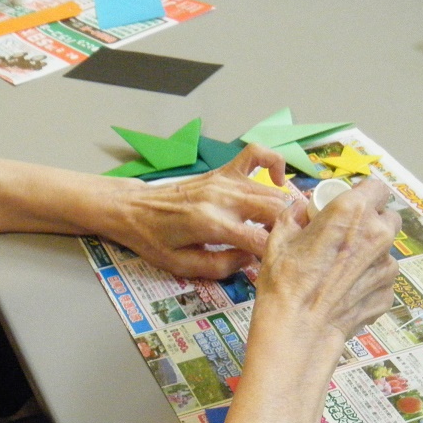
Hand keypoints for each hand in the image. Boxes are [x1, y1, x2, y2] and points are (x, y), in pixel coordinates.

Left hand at [115, 144, 297, 279]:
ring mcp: (223, 181)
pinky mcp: (221, 172)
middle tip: (290, 246)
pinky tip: (277, 181)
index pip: (259, 240)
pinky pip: (255, 154)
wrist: (132, 209)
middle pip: (273, 212)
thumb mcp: (181, 266)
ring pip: (271, 191)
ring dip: (285, 209)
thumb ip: (219, 267)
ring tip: (288, 227)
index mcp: (210, 224)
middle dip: (288, 230)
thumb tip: (250, 260)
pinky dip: (273, 163)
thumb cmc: (153, 240)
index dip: (274, 254)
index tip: (278, 264)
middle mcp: (221, 198)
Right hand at [254, 178, 399, 341]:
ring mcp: (387, 266)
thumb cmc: (285, 283)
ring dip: (369, 255)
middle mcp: (378, 234)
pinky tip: (344, 293)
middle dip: (371, 223)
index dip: (364, 195)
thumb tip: (301, 209)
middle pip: (388, 217)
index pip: (377, 188)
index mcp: (352, 212)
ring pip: (385, 251)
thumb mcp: (278, 239)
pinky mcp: (388, 293)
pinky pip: (381, 280)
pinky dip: (367, 282)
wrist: (297, 331)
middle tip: (347, 237)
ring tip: (341, 272)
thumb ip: (294, 215)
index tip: (350, 206)